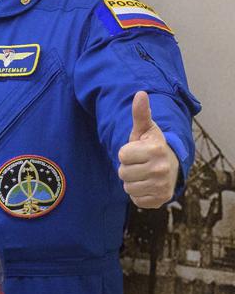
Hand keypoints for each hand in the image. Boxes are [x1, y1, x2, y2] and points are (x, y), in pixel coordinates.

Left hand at [118, 91, 179, 208]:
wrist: (171, 166)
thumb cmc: (152, 146)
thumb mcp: (146, 130)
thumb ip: (140, 114)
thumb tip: (140, 94)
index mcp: (156, 149)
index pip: (122, 154)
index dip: (126, 152)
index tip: (137, 150)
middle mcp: (161, 168)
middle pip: (122, 172)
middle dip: (127, 168)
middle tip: (140, 164)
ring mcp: (162, 186)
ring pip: (127, 187)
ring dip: (131, 181)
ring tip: (143, 174)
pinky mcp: (160, 200)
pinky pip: (135, 200)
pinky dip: (138, 194)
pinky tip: (147, 185)